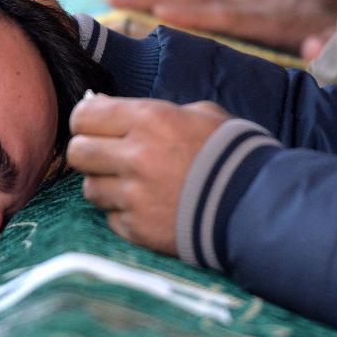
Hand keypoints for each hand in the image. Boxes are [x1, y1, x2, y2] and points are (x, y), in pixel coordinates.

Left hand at [67, 95, 229, 254]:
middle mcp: (135, 156)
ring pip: (89, 188)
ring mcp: (134, 196)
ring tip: (131, 185)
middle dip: (88, 152)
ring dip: (104, 186)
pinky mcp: (139, 229)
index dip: (85, 120)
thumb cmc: (232, 152)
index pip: (83, 115)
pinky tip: (147, 208)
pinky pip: (110, 219)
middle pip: (77, 152)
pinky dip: (123, 214)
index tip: (94, 126)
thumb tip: (110, 107)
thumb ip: (153, 111)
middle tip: (106, 156)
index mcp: (148, 119)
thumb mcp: (200, 114)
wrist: (259, 205)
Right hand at [103, 0, 336, 55]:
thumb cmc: (323, 18)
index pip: (228, 15)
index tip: (165, 12)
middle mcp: (239, 2)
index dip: (198, 14)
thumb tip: (316, 47)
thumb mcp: (335, 29)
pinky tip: (120, 2)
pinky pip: (181, 0)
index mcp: (266, 14)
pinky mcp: (216, 0)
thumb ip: (327, 40)